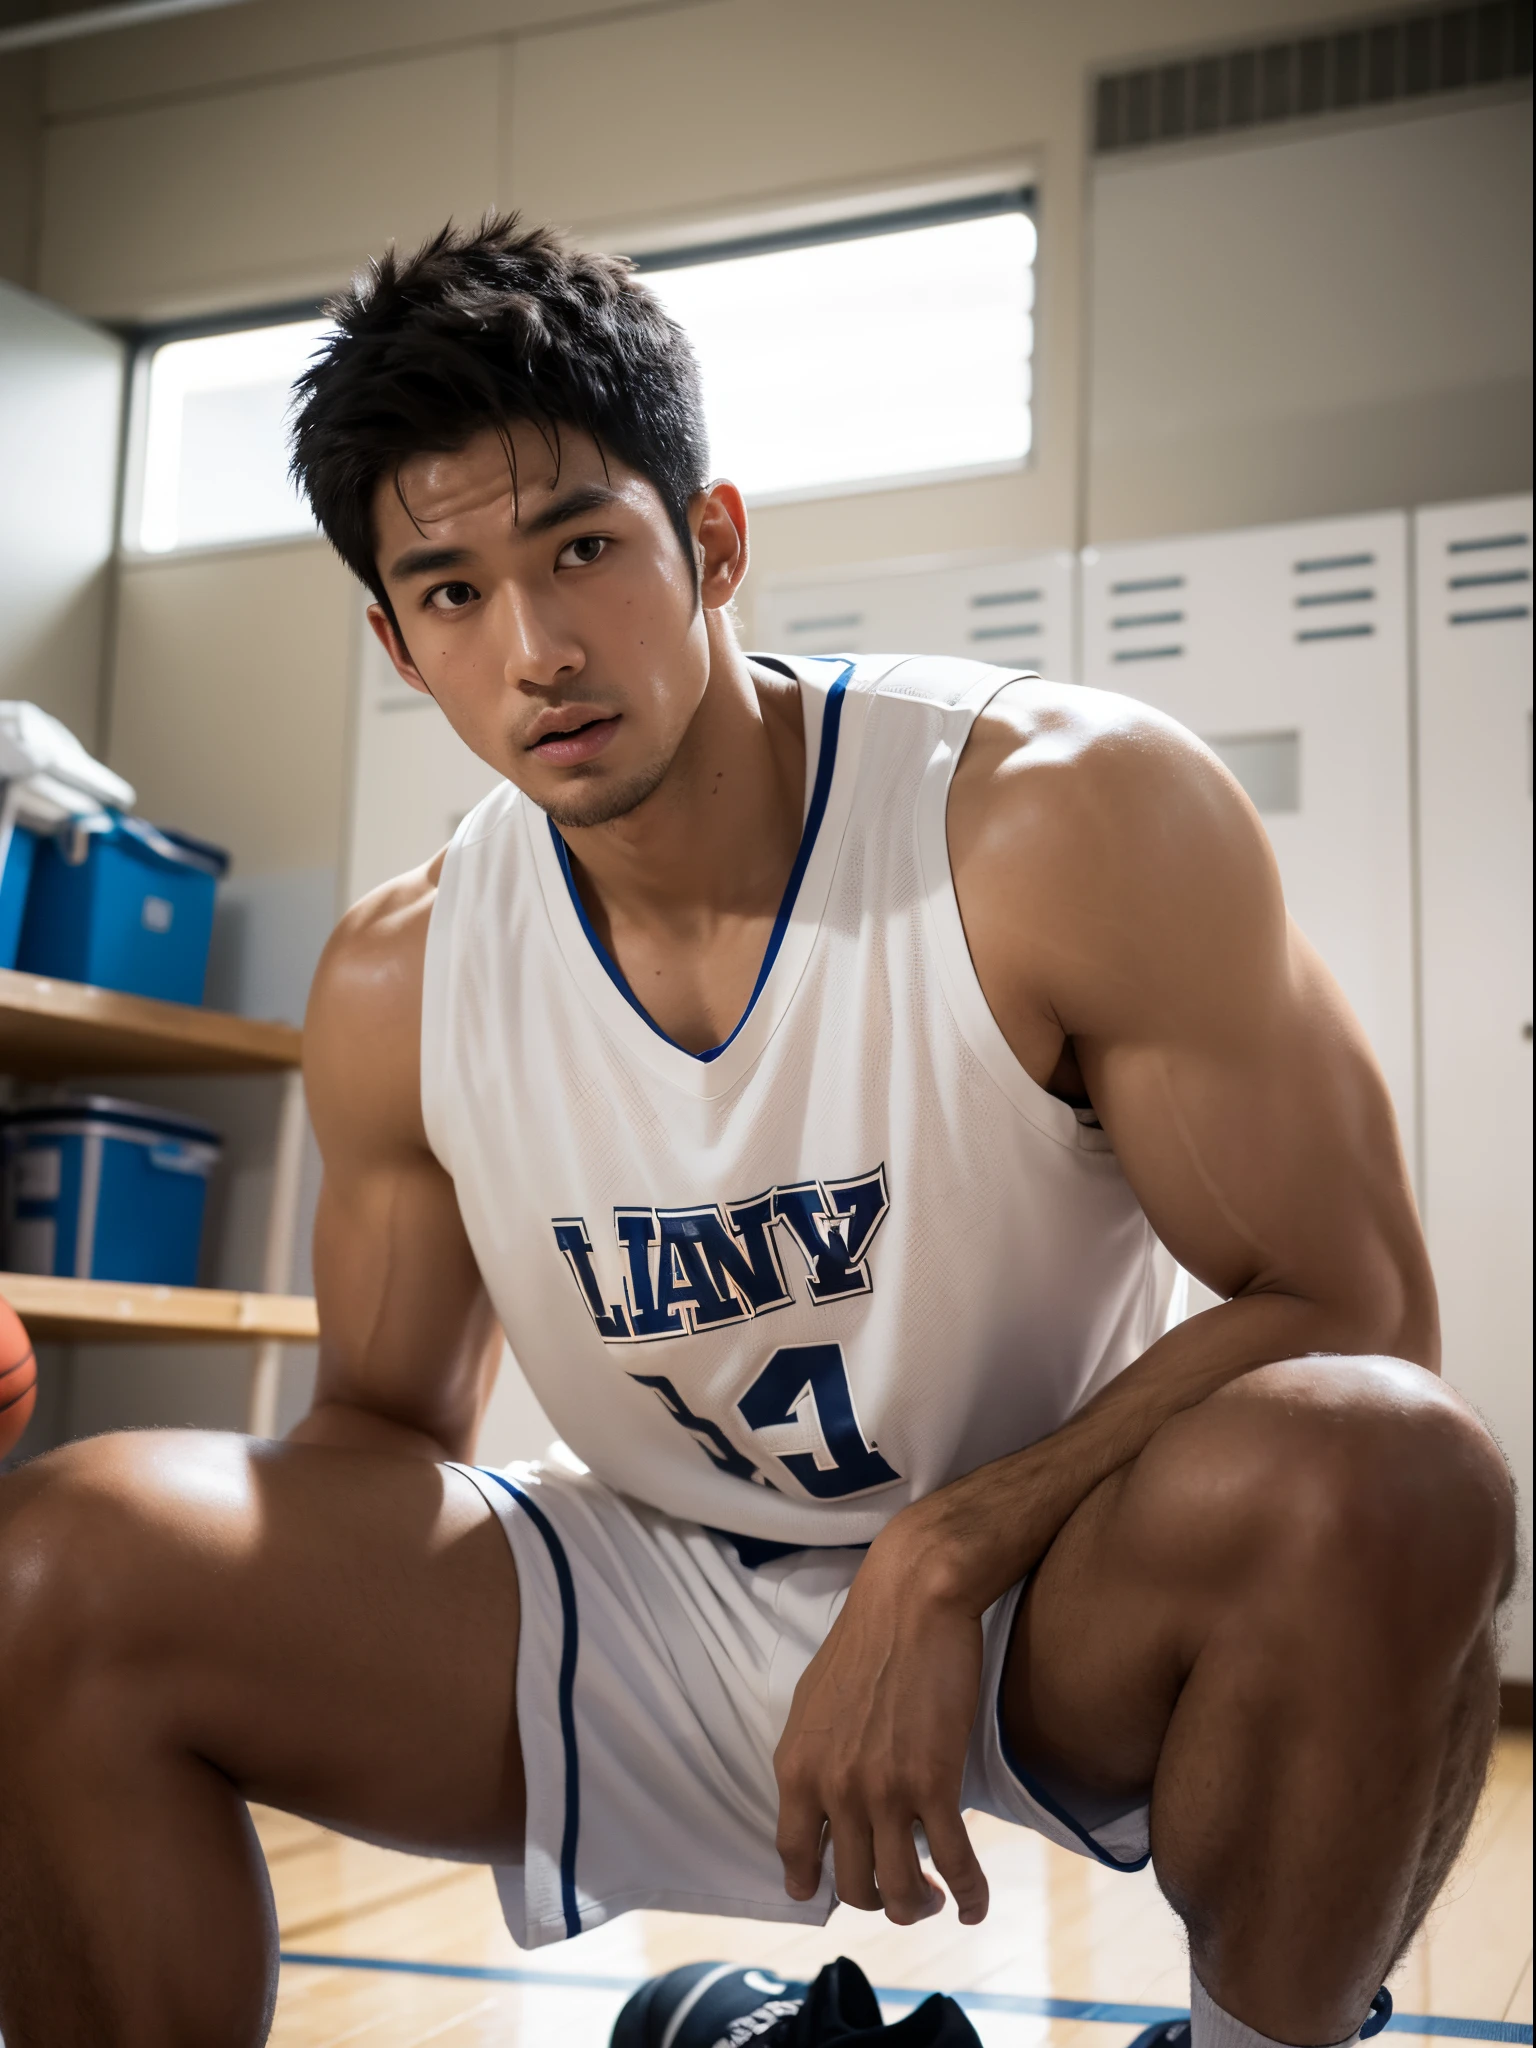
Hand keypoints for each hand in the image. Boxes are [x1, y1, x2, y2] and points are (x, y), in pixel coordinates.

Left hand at [773, 1528, 990, 1925]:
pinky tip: (975, 1904)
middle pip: (852, 1885)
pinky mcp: (934, 1784)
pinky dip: (968, 1895)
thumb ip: (813, 1757)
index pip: (794, 1855)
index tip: (825, 1898)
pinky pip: (954, 1863)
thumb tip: (821, 1798)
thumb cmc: (865, 1640)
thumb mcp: (813, 1701)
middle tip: (900, 1892)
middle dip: (877, 1900)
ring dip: (917, 1907)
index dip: (812, 1886)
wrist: (911, 1601)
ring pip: (899, 1889)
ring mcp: (884, 1792)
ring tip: (932, 1899)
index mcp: (797, 1768)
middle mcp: (834, 1790)